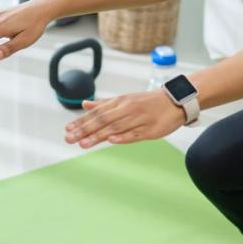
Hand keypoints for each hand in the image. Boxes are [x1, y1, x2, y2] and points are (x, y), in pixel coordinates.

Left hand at [64, 90, 186, 147]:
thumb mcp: (124, 100)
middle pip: (103, 120)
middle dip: (84, 130)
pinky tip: (112, 140)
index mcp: (119, 102)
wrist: (174, 101)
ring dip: (98, 136)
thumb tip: (84, 104)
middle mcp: (127, 109)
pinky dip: (123, 137)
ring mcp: (138, 119)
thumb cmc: (147, 102)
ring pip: (115, 128)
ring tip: (84, 143)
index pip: (96, 113)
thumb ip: (104, 104)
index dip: (81, 121)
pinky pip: (135, 133)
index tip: (67, 129)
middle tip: (69, 138)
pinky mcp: (150, 129)